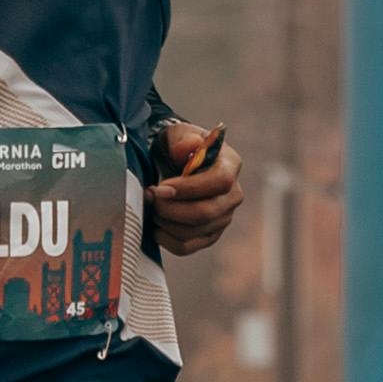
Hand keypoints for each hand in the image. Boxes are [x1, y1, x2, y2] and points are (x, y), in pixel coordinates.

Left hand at [143, 115, 243, 258]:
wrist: (174, 165)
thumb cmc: (177, 148)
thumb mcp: (177, 135)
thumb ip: (183, 139)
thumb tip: (189, 147)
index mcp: (231, 165)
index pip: (220, 182)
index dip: (190, 188)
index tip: (161, 187)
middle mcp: (232, 195)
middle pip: (208, 212)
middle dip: (172, 209)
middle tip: (149, 197)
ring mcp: (223, 218)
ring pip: (194, 231)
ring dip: (165, 222)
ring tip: (150, 206)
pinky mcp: (208, 236)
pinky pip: (186, 247)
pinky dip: (166, 239)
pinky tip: (154, 224)